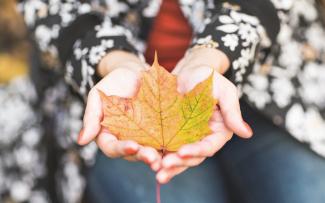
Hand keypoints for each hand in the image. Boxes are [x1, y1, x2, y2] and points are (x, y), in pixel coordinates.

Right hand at [78, 51, 160, 170]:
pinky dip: (172, 147)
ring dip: (158, 157)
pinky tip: (181, 149)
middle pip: (133, 154)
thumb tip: (81, 141)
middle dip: (143, 156)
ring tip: (166, 160)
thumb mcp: (98, 96)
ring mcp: (144, 138)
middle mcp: (126, 140)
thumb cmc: (114, 82)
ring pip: (150, 152)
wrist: (136, 72)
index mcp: (109, 135)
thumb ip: (91, 117)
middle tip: (153, 158)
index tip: (132, 146)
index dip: (121, 149)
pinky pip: (166, 142)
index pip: (112, 147)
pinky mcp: (160, 133)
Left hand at [156, 47, 252, 183]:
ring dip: (169, 166)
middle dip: (179, 164)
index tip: (182, 152)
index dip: (197, 151)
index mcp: (219, 131)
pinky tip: (148, 160)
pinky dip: (159, 155)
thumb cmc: (208, 78)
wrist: (187, 72)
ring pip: (179, 157)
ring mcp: (187, 138)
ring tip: (156, 171)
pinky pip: (166, 148)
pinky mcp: (172, 135)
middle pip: (193, 157)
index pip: (209, 146)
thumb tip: (247, 133)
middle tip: (163, 168)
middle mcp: (203, 139)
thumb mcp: (223, 90)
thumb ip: (232, 111)